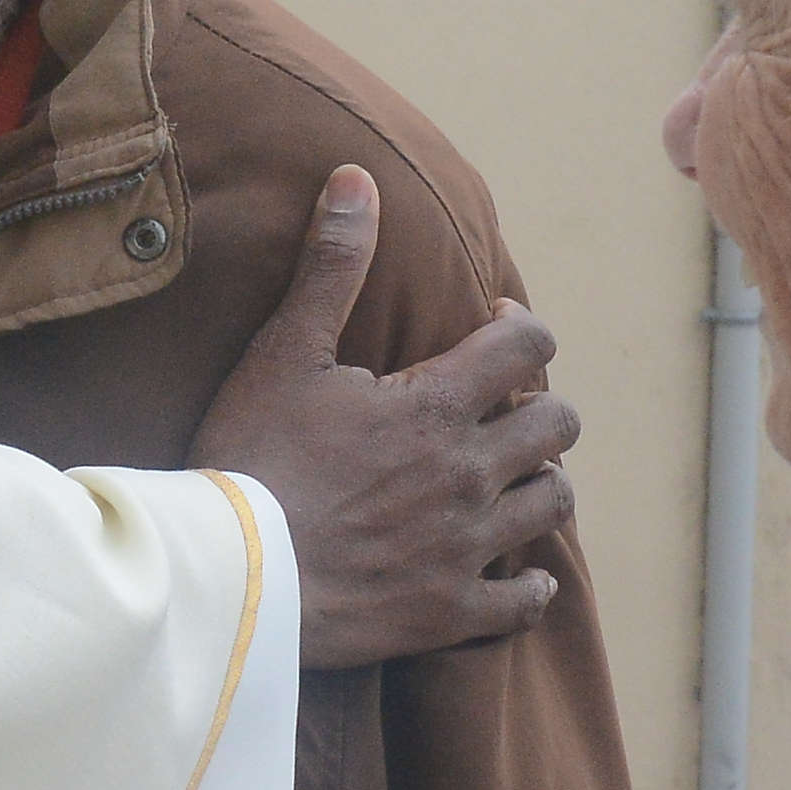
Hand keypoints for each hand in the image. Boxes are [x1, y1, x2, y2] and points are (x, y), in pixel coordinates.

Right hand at [190, 166, 580, 667]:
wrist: (233, 576)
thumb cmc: (252, 457)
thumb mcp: (285, 351)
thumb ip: (332, 265)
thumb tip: (357, 179)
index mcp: (439, 405)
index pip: (527, 345)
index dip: (520, 326)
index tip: (491, 327)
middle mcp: (471, 473)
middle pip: (556, 424)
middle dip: (538, 404)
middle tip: (501, 405)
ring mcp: (467, 546)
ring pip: (551, 502)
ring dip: (539, 481)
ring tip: (510, 475)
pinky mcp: (451, 610)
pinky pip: (524, 599)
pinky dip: (528, 583)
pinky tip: (518, 572)